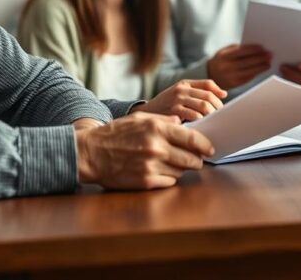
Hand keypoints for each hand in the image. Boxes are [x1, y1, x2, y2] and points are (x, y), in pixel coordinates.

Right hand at [75, 112, 213, 189]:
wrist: (90, 154)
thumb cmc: (114, 134)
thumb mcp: (139, 119)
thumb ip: (163, 120)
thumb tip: (182, 122)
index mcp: (157, 128)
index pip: (192, 139)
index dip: (205, 145)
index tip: (210, 148)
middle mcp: (157, 147)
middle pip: (191, 158)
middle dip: (196, 159)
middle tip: (195, 159)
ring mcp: (151, 166)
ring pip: (181, 171)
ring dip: (181, 169)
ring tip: (173, 163)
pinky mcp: (145, 181)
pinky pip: (169, 182)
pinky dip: (169, 178)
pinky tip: (161, 172)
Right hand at [134, 79, 226, 120]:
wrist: (144, 114)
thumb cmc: (165, 106)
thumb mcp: (180, 94)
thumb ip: (200, 91)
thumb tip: (224, 94)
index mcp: (184, 83)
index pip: (208, 86)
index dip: (218, 97)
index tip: (222, 109)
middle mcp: (181, 89)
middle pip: (208, 96)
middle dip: (217, 109)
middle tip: (220, 120)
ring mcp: (177, 100)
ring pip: (204, 106)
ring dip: (211, 116)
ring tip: (212, 124)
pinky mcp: (173, 111)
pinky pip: (194, 116)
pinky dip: (201, 122)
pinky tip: (201, 127)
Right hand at [207, 44, 271, 88]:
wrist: (211, 74)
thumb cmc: (222, 59)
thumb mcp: (226, 51)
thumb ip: (238, 48)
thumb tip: (256, 48)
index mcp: (225, 56)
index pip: (242, 51)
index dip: (254, 49)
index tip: (263, 47)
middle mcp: (228, 67)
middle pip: (248, 62)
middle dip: (261, 58)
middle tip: (270, 54)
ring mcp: (231, 76)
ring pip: (250, 71)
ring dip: (261, 66)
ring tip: (268, 62)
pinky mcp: (235, 84)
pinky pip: (249, 78)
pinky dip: (257, 73)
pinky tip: (262, 69)